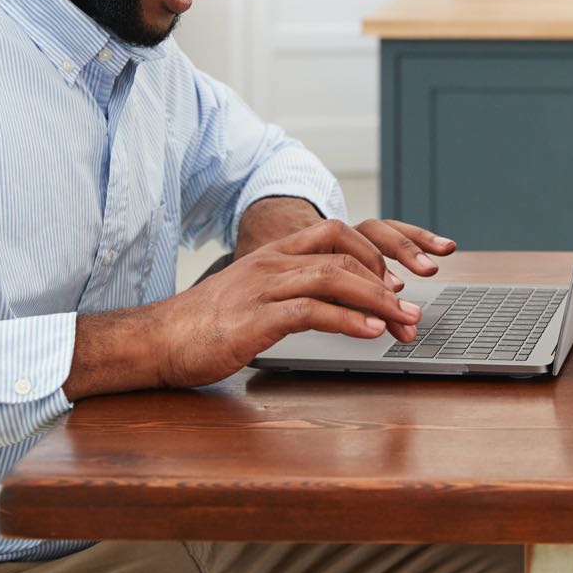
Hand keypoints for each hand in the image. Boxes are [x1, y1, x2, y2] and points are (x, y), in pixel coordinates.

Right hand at [153, 218, 454, 388]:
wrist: (158, 340)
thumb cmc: (206, 324)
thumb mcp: (254, 296)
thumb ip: (292, 293)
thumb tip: (338, 308)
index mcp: (274, 254)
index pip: (336, 233)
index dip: (376, 253)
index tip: (401, 280)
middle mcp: (273, 263)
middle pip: (344, 256)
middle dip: (387, 282)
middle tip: (413, 311)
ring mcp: (264, 288)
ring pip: (335, 279)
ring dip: (378, 301)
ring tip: (405, 322)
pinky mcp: (256, 319)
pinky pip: (311, 312)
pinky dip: (347, 321)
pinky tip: (370, 333)